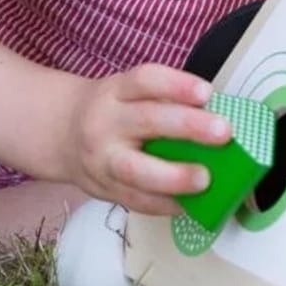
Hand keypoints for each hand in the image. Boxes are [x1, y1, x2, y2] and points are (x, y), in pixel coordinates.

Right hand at [65, 64, 232, 214]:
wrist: (62, 134)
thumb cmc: (113, 111)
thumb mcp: (127, 93)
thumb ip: (163, 101)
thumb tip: (216, 118)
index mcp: (116, 91)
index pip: (145, 80)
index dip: (176, 85)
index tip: (207, 93)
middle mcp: (106, 122)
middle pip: (146, 120)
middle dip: (187, 126)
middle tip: (223, 132)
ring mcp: (101, 159)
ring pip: (134, 169)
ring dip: (173, 176)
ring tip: (205, 179)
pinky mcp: (102, 190)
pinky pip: (134, 201)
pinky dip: (164, 205)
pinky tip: (189, 205)